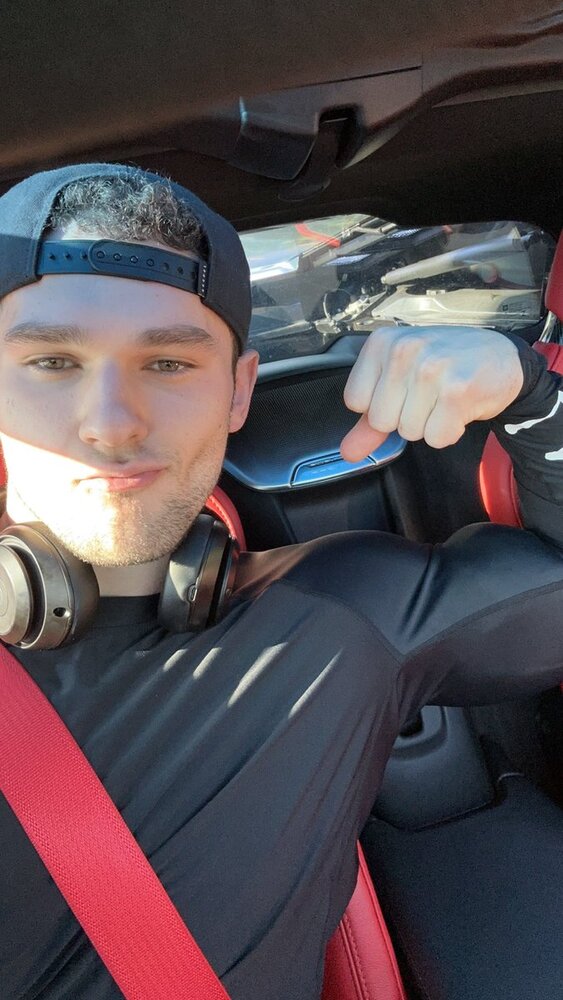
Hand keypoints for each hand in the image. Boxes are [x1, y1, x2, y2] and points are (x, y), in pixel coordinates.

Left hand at [340, 326, 523, 462]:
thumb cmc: (447, 366)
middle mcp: (404, 349)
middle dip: (406, 417)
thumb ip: (369, 420)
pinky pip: (436, 438)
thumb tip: (347, 453)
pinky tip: (459, 407)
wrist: (502, 358)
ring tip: (444, 398)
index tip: (403, 388)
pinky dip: (449, 431)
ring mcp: (431, 369)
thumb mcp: (400, 381)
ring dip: (429, 424)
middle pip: (382, 420)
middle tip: (428, 395)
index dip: (381, 405)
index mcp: (383, 342)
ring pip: (409, 431)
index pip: (355, 401)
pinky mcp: (458, 391)